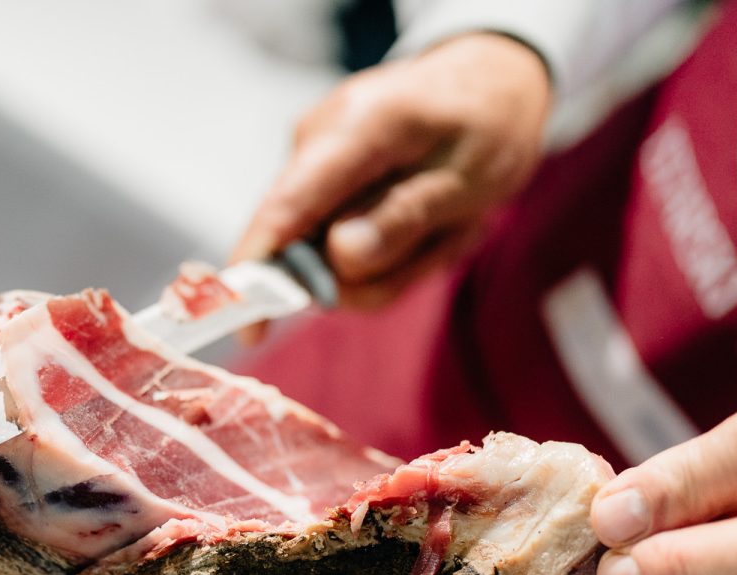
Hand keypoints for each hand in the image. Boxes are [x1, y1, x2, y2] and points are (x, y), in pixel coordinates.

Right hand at [232, 32, 550, 319]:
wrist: (488, 80)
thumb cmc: (487, 124)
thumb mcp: (470, 177)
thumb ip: (405, 215)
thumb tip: (339, 255)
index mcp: (355, 127)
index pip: (286, 206)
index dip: (258, 271)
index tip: (248, 331)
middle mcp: (316, 142)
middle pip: (312, 250)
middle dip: (382, 270)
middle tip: (451, 236)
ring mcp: (313, 164)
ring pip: (334, 259)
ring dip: (397, 261)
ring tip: (447, 222)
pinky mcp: (320, 185)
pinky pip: (343, 247)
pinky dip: (391, 249)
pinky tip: (427, 217)